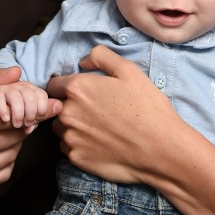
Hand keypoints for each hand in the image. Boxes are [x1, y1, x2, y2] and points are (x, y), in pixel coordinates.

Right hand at [0, 67, 60, 195]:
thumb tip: (18, 72)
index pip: (10, 117)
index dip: (21, 111)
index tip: (23, 107)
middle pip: (13, 138)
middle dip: (19, 126)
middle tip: (14, 119)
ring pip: (10, 157)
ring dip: (13, 145)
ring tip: (3, 133)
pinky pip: (0, 176)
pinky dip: (5, 163)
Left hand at [48, 45, 179, 183]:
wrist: (160, 148)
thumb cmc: (147, 107)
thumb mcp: (129, 70)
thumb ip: (101, 56)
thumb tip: (83, 62)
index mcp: (77, 88)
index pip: (54, 83)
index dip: (68, 85)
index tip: (83, 91)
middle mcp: (67, 113)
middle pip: (57, 106)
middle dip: (71, 105)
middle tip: (96, 109)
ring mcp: (70, 137)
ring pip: (61, 127)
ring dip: (73, 125)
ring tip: (99, 126)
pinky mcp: (76, 158)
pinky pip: (69, 146)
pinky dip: (80, 143)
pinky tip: (100, 141)